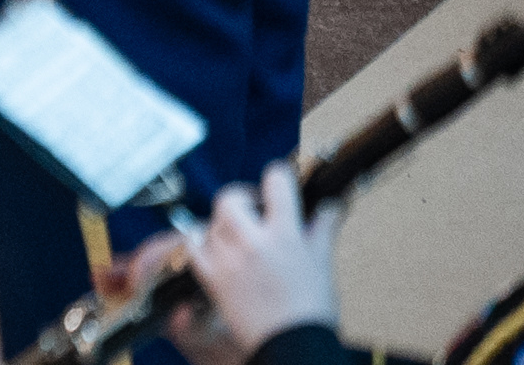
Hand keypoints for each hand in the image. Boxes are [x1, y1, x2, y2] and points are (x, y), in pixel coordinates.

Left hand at [137, 162, 342, 362]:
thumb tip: (332, 204)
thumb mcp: (323, 265)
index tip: (280, 180)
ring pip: (213, 221)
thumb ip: (323, 229)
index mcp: (285, 236)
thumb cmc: (312, 312)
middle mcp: (252, 242)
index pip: (276, 182)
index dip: (279, 176)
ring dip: (226, 222)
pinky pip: (192, 245)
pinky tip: (213, 243)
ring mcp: (228, 259)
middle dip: (244, 198)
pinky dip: (198, 238)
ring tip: (243, 234)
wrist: (293, 347)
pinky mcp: (212, 277)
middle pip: (232, 197)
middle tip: (257, 210)